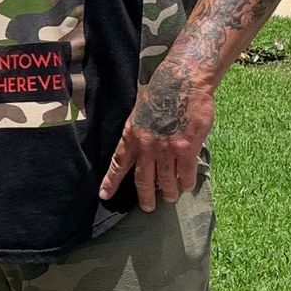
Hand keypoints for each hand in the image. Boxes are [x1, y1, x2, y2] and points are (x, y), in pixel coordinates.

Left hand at [100, 63, 214, 210]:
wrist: (182, 82)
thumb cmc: (160, 94)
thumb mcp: (139, 114)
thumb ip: (137, 134)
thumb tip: (137, 151)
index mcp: (132, 136)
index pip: (119, 163)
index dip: (111, 181)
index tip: (104, 195)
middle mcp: (147, 146)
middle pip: (143, 179)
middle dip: (145, 197)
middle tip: (148, 208)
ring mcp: (167, 148)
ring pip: (165, 179)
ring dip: (168, 192)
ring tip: (170, 198)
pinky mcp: (186, 148)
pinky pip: (185, 172)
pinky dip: (186, 181)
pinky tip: (186, 186)